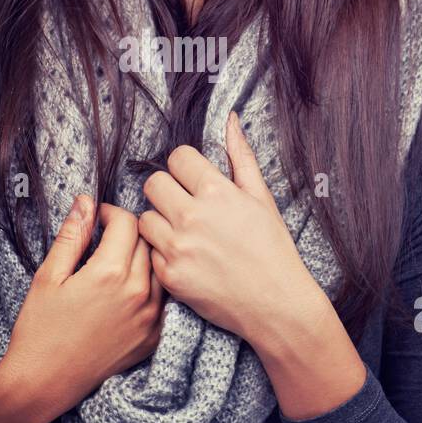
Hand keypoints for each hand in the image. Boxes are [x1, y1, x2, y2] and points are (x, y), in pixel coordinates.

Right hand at [0, 195, 165, 422]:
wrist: (45, 382)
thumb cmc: (39, 328)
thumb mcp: (48, 276)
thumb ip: (72, 236)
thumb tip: (86, 201)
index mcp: (109, 273)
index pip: (127, 222)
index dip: (110, 212)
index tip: (97, 216)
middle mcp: (138, 293)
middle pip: (147, 241)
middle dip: (127, 231)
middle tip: (106, 236)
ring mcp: (150, 317)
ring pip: (160, 267)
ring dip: (144, 256)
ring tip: (119, 260)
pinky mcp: (154, 336)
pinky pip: (165, 298)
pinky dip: (152, 285)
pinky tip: (129, 288)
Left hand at [137, 110, 325, 344]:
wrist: (276, 304)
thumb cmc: (273, 248)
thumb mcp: (262, 198)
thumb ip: (241, 157)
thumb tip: (230, 119)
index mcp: (216, 192)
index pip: (176, 158)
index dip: (185, 168)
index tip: (194, 181)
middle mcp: (193, 217)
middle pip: (152, 183)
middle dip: (167, 191)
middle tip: (184, 206)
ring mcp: (178, 248)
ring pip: (145, 218)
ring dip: (160, 223)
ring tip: (184, 234)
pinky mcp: (170, 276)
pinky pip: (150, 252)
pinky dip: (163, 254)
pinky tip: (186, 259)